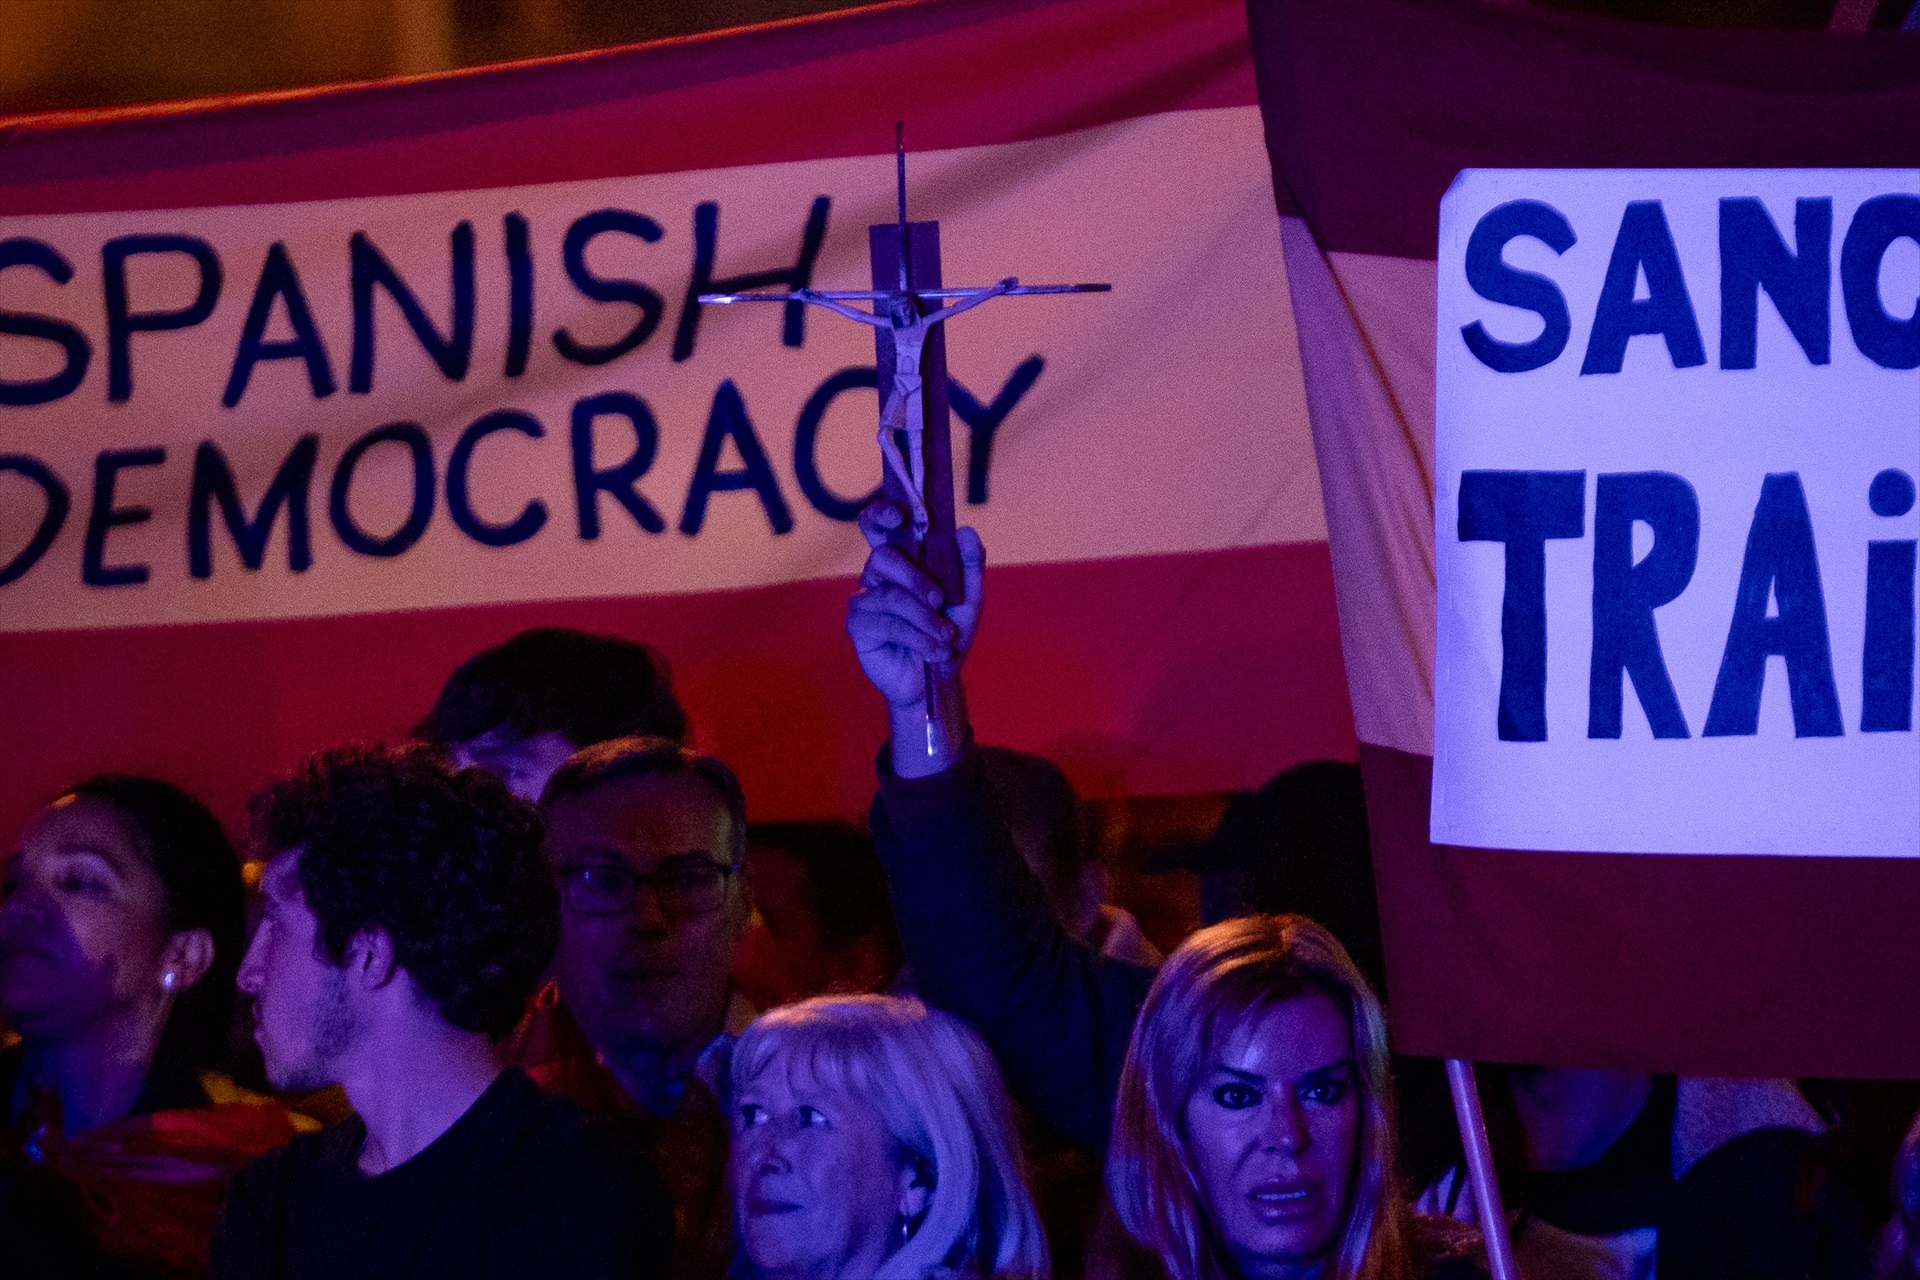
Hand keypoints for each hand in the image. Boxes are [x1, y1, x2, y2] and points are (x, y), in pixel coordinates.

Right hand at [846, 501, 983, 709]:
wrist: (938, 680)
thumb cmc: (947, 635)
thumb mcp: (968, 600)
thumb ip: (969, 565)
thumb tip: (965, 531)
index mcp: (901, 561)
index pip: (878, 525)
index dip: (881, 513)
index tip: (899, 516)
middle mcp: (878, 576)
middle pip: (883, 556)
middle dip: (915, 577)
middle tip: (939, 599)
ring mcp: (865, 600)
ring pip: (892, 596)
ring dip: (925, 618)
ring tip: (945, 636)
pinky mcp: (859, 626)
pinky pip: (888, 623)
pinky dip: (919, 638)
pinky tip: (935, 652)